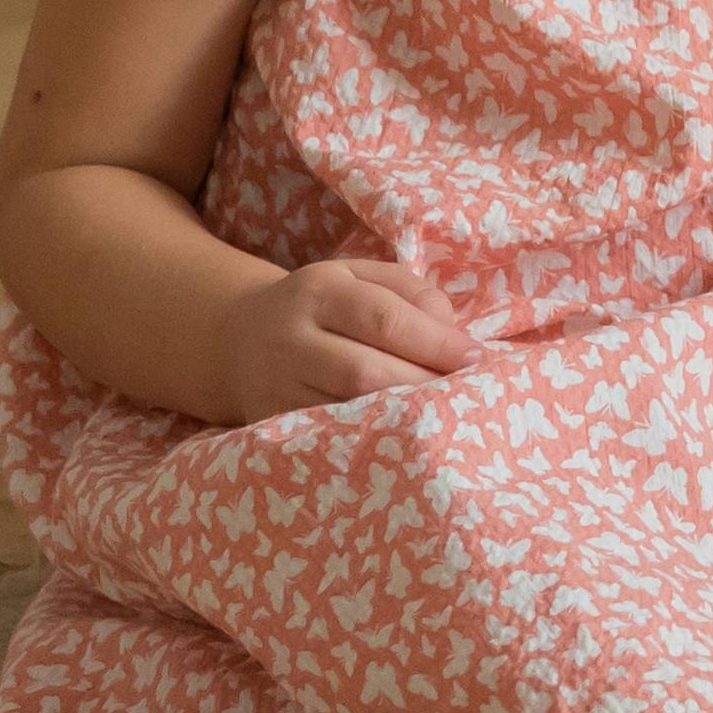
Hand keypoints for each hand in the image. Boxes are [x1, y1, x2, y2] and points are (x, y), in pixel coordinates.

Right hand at [208, 254, 478, 423]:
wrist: (237, 340)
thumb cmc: (323, 306)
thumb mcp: (361, 277)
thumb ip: (411, 293)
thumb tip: (451, 332)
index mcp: (319, 290)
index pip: (383, 318)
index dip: (434, 342)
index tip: (475, 358)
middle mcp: (290, 338)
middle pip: (364, 371)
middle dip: (422, 384)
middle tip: (465, 392)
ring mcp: (274, 386)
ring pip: (344, 410)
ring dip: (401, 416)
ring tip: (440, 414)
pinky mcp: (270, 424)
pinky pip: (328, 436)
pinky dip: (370, 436)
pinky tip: (401, 433)